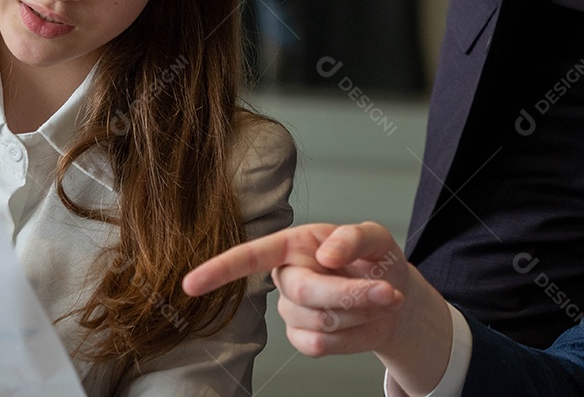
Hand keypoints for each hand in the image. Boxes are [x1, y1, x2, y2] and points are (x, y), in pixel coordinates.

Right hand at [183, 222, 452, 393]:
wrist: (394, 297)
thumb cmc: (376, 260)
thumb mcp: (375, 237)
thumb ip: (353, 238)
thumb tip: (326, 255)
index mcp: (294, 244)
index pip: (249, 256)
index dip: (219, 270)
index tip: (189, 284)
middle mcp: (287, 276)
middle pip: (304, 292)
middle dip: (349, 293)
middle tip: (386, 291)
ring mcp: (293, 311)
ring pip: (319, 322)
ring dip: (359, 313)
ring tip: (377, 299)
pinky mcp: (305, 340)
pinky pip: (322, 346)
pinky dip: (353, 336)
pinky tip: (362, 321)